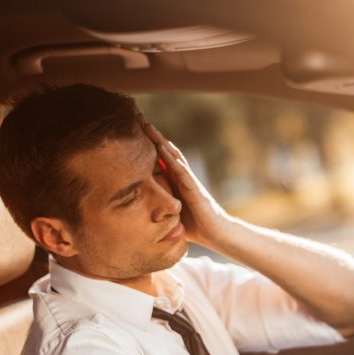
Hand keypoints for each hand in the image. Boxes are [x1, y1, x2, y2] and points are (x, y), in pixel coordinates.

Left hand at [141, 119, 231, 248]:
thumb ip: (160, 210)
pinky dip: (171, 158)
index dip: (149, 146)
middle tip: (139, 118)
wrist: (218, 235)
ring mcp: (189, 182)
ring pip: (174, 156)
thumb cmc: (196, 227)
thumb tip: (138, 216)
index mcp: (176, 184)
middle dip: (153, 136)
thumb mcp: (172, 216)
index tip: (136, 132)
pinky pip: (181, 171)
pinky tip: (161, 147)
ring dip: (160, 140)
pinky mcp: (195, 190)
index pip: (161, 160)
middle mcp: (183, 178)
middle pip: (166, 152)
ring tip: (148, 126)